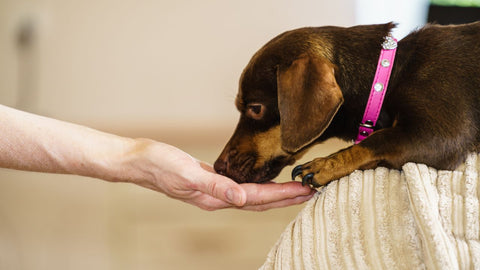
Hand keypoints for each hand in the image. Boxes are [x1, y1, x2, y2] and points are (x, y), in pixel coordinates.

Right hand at [128, 140, 314, 210]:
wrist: (138, 160)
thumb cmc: (159, 165)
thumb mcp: (186, 174)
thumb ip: (215, 186)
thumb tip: (242, 199)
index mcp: (214, 197)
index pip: (257, 198)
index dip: (282, 195)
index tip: (306, 190)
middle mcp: (218, 198)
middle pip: (260, 201)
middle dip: (286, 197)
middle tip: (312, 191)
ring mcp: (214, 191)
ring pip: (253, 195)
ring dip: (275, 193)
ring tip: (296, 188)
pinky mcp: (210, 181)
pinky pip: (241, 186)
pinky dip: (258, 184)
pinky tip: (264, 180)